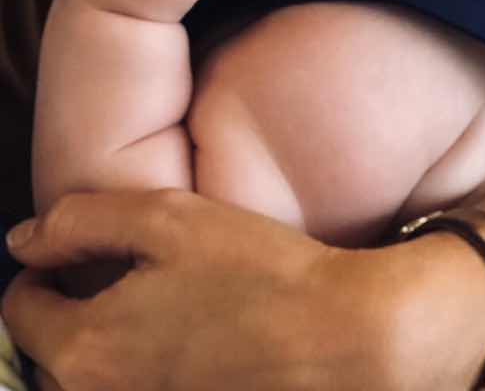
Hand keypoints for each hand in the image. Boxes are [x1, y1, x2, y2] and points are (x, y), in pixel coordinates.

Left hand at [2, 189, 467, 390]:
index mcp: (86, 349)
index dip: (41, 270)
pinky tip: (189, 339)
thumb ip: (82, 221)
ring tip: (156, 308)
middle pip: (51, 356)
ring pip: (93, 381)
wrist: (342, 341)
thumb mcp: (167, 219)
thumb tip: (23, 239)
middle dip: (69, 314)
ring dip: (105, 346)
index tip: (68, 254)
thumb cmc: (259, 275)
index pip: (21, 309)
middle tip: (115, 277)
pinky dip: (145, 370)